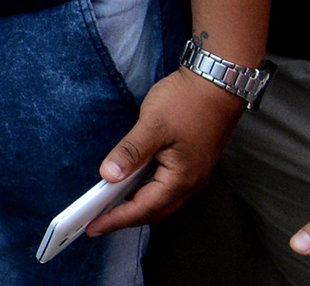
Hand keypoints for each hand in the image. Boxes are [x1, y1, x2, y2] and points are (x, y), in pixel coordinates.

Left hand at [83, 68, 246, 234]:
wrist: (217, 83)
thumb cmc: (188, 101)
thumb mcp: (153, 124)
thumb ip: (130, 152)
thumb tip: (109, 175)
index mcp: (182, 178)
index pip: (143, 208)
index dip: (116, 219)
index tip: (92, 227)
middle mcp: (191, 183)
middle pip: (154, 212)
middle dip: (125, 219)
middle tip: (95, 221)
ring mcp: (194, 174)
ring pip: (162, 201)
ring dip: (137, 207)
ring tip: (109, 207)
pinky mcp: (193, 164)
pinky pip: (167, 188)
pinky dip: (147, 192)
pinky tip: (131, 184)